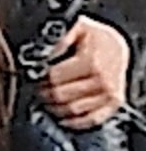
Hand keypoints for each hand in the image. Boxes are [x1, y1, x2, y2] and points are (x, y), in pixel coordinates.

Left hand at [40, 15, 128, 129]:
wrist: (117, 46)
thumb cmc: (93, 37)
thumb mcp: (78, 28)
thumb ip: (60, 38)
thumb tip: (42, 52)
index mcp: (91, 61)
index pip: (55, 77)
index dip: (40, 79)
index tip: (32, 78)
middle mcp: (102, 80)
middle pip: (62, 95)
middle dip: (45, 94)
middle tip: (37, 91)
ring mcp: (110, 94)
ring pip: (74, 110)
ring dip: (55, 108)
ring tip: (46, 102)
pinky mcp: (114, 104)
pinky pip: (92, 120)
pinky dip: (75, 122)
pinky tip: (62, 119)